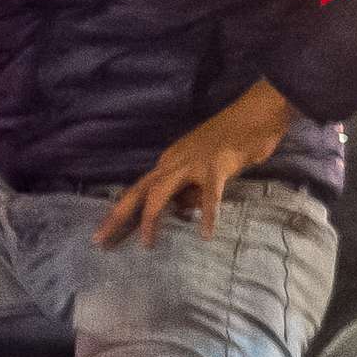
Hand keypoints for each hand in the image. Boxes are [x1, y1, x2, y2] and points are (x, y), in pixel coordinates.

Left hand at [99, 81, 298, 246]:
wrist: (258, 111)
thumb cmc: (235, 136)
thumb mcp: (205, 165)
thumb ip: (193, 187)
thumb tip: (183, 210)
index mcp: (171, 160)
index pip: (140, 189)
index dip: (121, 211)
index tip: (105, 232)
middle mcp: (174, 161)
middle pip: (139, 191)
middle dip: (117, 216)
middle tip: (99, 242)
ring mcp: (193, 162)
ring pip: (161, 192)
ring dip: (151, 219)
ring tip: (148, 244)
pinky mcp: (216, 166)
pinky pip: (209, 195)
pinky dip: (208, 215)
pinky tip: (206, 233)